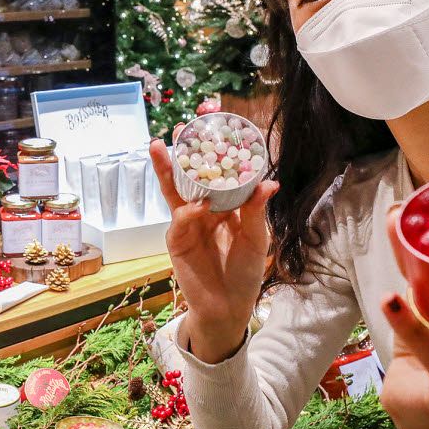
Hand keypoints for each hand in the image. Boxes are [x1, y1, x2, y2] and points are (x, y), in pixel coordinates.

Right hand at [149, 133, 278, 364]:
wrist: (230, 306)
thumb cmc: (244, 271)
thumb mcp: (257, 237)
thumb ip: (256, 210)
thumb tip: (269, 181)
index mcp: (222, 203)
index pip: (215, 171)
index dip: (212, 148)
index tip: (213, 122)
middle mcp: (201, 208)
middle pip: (188, 174)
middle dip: (183, 149)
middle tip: (181, 125)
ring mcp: (186, 223)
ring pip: (174, 191)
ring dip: (167, 169)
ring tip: (159, 145)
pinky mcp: (177, 242)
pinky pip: (180, 221)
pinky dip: (190, 212)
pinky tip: (199, 206)